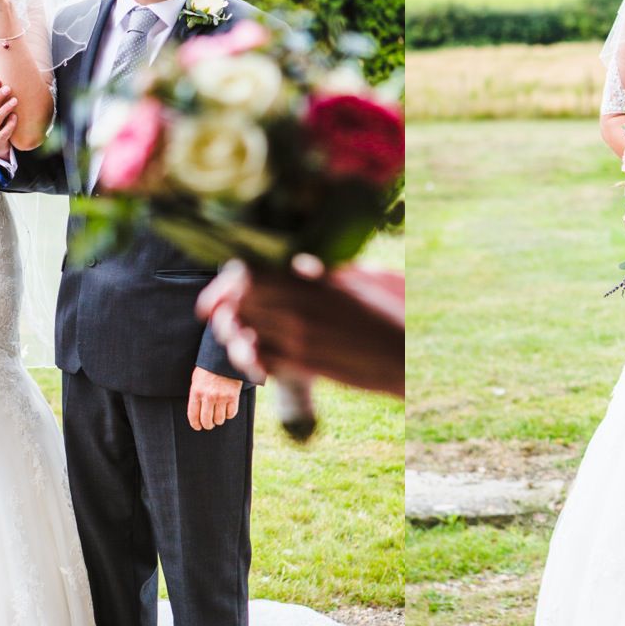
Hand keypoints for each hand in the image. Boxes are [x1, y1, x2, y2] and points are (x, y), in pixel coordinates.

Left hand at [187, 366, 242, 430]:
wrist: (223, 358)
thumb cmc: (208, 368)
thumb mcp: (196, 380)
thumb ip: (196, 395)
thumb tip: (197, 411)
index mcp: (196, 392)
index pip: (193, 415)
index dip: (195, 424)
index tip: (198, 426)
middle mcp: (208, 397)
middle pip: (207, 421)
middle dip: (208, 425)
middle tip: (209, 424)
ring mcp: (221, 397)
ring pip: (220, 419)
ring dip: (219, 420)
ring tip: (218, 417)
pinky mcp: (233, 396)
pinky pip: (231, 413)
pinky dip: (229, 414)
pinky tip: (227, 410)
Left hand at [197, 257, 405, 397]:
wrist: (406, 356)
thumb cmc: (388, 314)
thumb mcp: (359, 280)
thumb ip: (326, 270)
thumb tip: (299, 261)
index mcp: (312, 280)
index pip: (252, 274)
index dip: (227, 282)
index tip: (218, 291)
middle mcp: (301, 307)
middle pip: (242, 302)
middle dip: (226, 307)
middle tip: (222, 313)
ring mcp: (300, 337)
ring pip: (245, 332)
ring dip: (235, 333)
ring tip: (237, 334)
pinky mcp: (305, 364)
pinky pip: (261, 360)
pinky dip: (251, 358)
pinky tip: (256, 356)